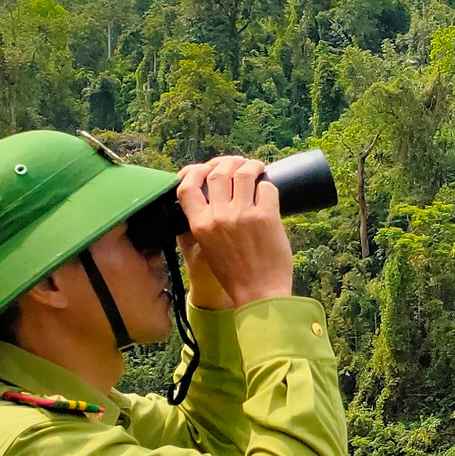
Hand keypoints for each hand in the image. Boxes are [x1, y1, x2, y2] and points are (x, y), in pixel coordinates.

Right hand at [174, 156, 293, 308]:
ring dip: (251, 165)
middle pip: (219, 172)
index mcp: (200, 225)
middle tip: (238, 164)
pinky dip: (268, 184)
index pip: (187, 187)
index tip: (205, 169)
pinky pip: (267, 187)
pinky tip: (268, 189)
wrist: (259, 293)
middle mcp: (219, 216)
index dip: (194, 171)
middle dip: (229, 162)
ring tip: (256, 168)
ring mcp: (243, 215)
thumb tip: (211, 197)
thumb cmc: (234, 273)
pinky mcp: (266, 217)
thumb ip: (203, 224)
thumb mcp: (206, 247)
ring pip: (244, 173)